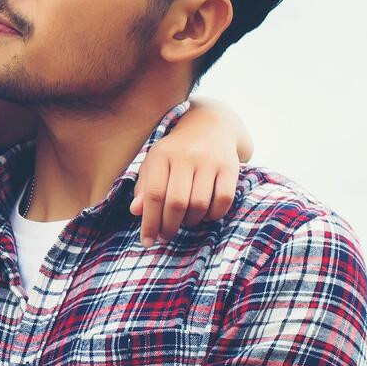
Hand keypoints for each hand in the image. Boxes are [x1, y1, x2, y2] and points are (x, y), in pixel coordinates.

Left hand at [132, 113, 242, 245]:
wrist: (210, 124)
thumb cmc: (176, 151)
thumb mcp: (155, 163)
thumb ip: (144, 188)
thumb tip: (136, 212)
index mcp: (162, 154)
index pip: (153, 195)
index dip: (149, 222)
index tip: (146, 241)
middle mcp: (186, 156)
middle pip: (176, 202)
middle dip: (169, 226)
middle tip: (166, 236)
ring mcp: (210, 160)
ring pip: (199, 204)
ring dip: (191, 221)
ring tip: (185, 221)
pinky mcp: (230, 167)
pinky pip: (223, 200)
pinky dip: (214, 214)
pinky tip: (206, 214)